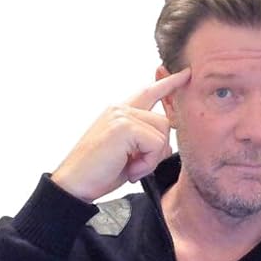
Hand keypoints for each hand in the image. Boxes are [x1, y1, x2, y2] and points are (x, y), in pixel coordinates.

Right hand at [51, 68, 190, 201]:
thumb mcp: (126, 153)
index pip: (148, 93)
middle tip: (136, 166)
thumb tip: (166, 142)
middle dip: (158, 149)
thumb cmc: (99, 172)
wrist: (74, 186)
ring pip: (163, 133)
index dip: (168, 84)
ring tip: (130, 167)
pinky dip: (148, 163)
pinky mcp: (124, 127)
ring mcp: (121, 115)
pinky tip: (130, 170)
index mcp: (120, 113)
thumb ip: (144, 140)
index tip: (185, 74)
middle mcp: (120, 109)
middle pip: (164, 122)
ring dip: (152, 158)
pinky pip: (156, 144)